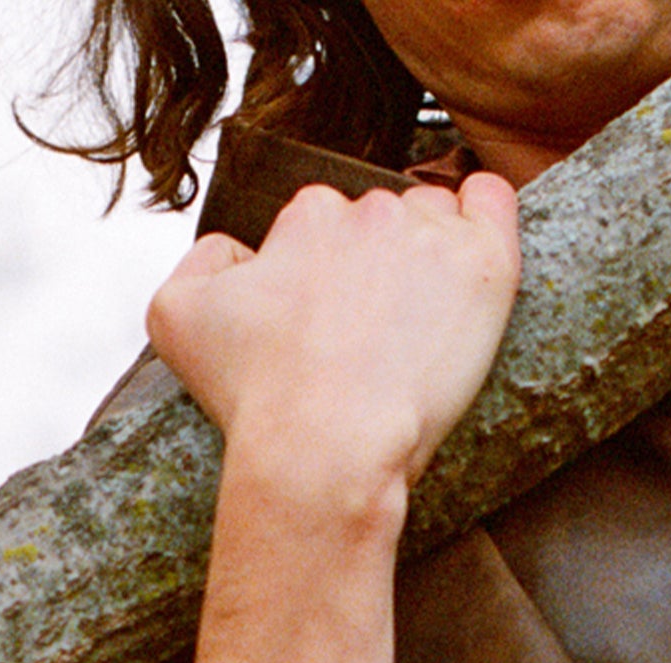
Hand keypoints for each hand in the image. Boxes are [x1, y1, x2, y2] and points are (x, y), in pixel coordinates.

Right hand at [149, 175, 522, 517]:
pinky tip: (475, 257)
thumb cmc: (257, 400)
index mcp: (306, 217)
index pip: (331, 223)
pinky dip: (489, 213)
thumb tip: (238, 250)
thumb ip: (201, 260)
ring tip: (423, 327)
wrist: (322, 452)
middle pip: (387, 220)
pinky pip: (494, 203)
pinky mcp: (481, 269)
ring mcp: (428, 237)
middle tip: (379, 339)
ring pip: (437, 219)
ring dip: (432, 257)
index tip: (337, 326)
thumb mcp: (176, 316)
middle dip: (382, 268)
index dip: (333, 274)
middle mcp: (368, 212)